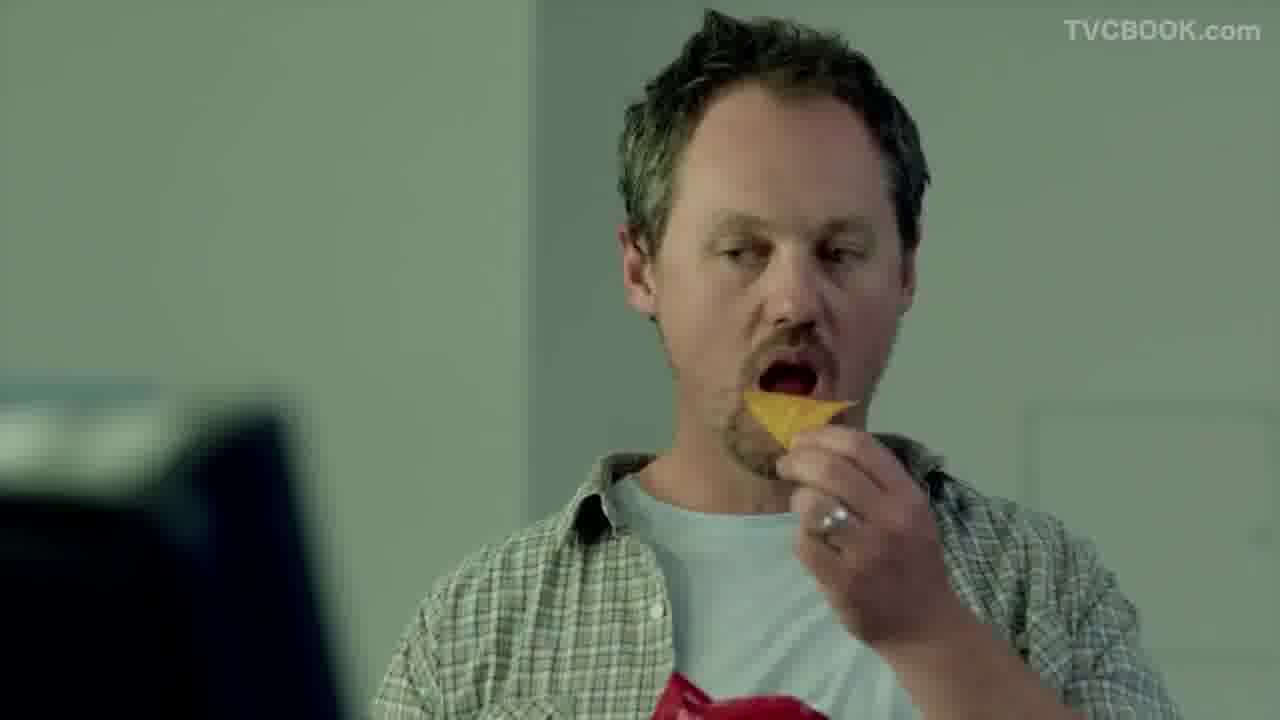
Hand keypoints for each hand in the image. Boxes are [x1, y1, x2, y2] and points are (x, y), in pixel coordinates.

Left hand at [777, 426, 965, 650]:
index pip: (861, 447)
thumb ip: (876, 483)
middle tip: (786, 465)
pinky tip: (811, 543)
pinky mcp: (844, 580)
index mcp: (908, 497)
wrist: (923, 624)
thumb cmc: (912, 562)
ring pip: (812, 504)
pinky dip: (800, 538)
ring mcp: (867, 551)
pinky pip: (804, 543)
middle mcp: (890, 519)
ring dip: (798, 500)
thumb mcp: (911, 514)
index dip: (823, 436)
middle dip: (798, 460)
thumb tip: (821, 446)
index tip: (802, 439)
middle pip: (830, 469)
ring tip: (802, 507)